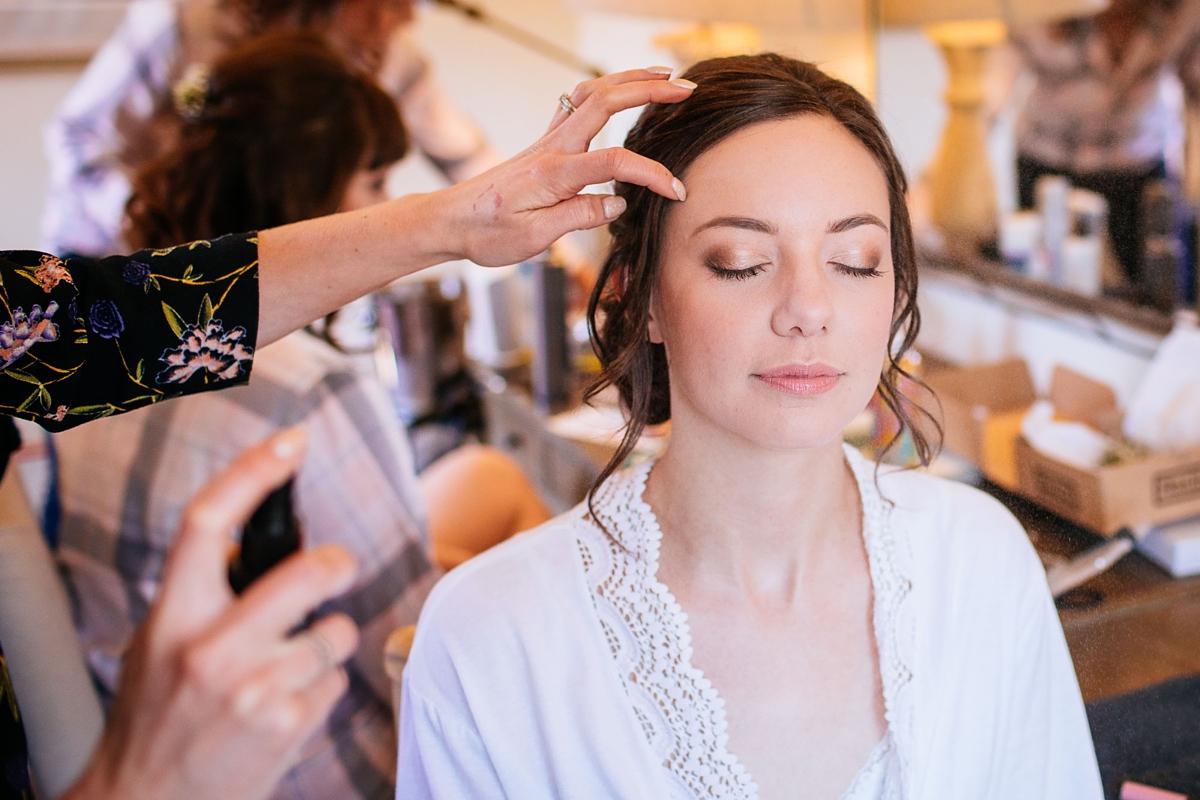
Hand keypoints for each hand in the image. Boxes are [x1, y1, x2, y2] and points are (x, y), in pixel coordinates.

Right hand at [63, 428, 358, 799]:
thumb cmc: (156, 713)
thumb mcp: (158, 642)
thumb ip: (201, 594)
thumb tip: (256, 547)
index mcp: (172, 618)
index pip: (207, 523)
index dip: (253, 473)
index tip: (291, 443)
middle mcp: (212, 649)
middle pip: (305, 573)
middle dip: (336, 564)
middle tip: (338, 568)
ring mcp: (256, 689)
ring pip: (335, 633)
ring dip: (327, 640)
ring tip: (290, 665)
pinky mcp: (290, 725)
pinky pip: (335, 681)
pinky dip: (321, 687)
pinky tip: (287, 705)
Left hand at [443, 68, 695, 267]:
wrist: (451, 221)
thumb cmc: (487, 233)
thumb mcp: (533, 238)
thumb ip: (578, 217)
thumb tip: (619, 204)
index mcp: (553, 173)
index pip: (614, 162)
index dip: (650, 174)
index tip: (676, 190)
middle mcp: (552, 147)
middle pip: (606, 101)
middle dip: (649, 90)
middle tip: (687, 90)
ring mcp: (548, 140)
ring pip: (593, 93)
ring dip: (630, 80)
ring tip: (664, 78)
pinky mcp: (545, 142)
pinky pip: (578, 103)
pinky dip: (606, 90)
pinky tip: (621, 93)